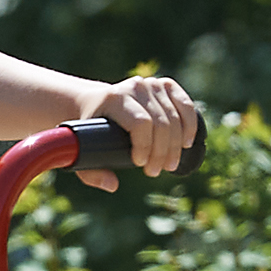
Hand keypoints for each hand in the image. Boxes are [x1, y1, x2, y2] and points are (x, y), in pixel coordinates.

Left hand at [77, 74, 200, 191]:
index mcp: (114, 98)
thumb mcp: (81, 150)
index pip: (140, 123)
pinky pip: (185, 105)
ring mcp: (151, 84)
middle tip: (155, 171)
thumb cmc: (89, 129)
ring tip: (169, 165)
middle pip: (160, 123)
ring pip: (173, 118)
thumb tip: (113, 185)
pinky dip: (189, 125)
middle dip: (161, 152)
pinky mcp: (164, 86)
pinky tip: (187, 142)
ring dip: (175, 146)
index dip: (145, 146)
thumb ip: (91, 172)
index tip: (140, 164)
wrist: (95, 101)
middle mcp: (134, 87)